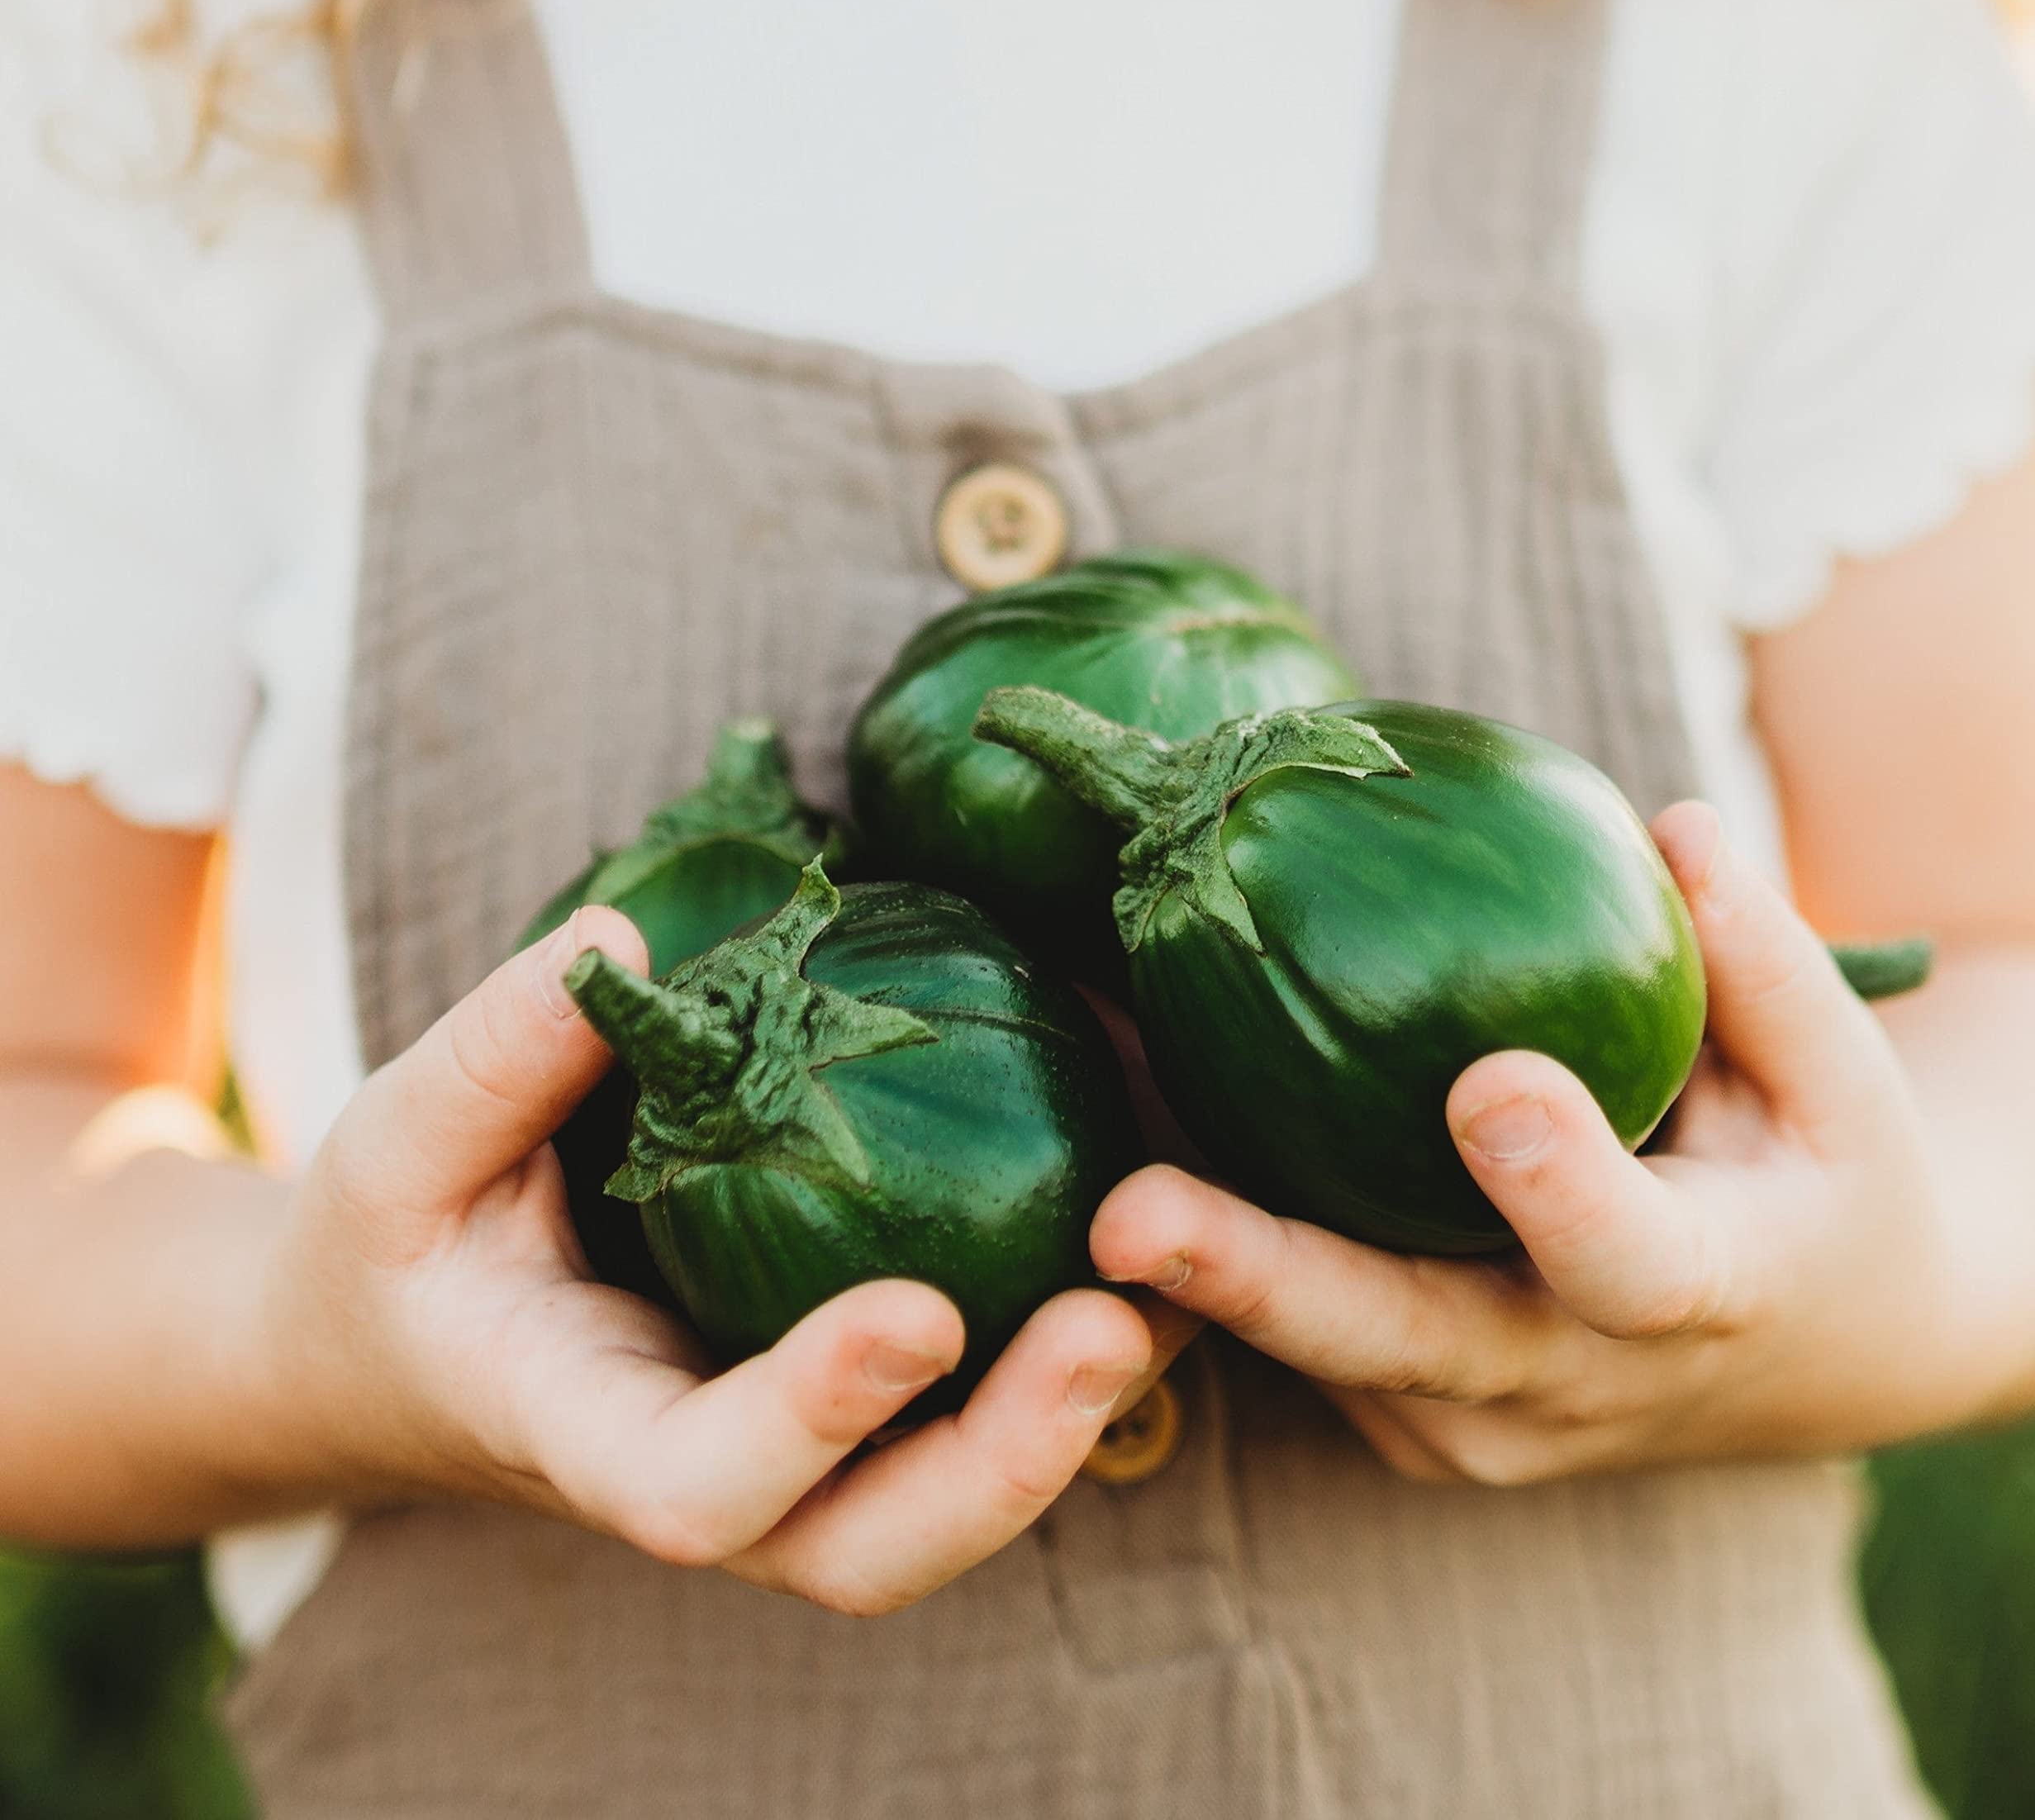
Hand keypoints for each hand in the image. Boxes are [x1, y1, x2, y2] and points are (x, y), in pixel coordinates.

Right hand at [258, 911, 1169, 1612]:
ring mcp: (790, 1449)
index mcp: (583, 1430)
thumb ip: (493, 1058)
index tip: (919, 1314)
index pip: (696, 1486)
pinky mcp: (843, 1388)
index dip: (811, 1420)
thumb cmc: (401, 1241)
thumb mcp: (398, 1144)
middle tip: (1119, 1330)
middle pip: (868, 1545)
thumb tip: (615, 944)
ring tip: (1182, 1277)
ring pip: (946, 1493)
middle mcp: (709, 1469)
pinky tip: (1155, 1216)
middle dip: (1004, 1465)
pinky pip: (969, 1393)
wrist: (407, 1334)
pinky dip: (1066, 1337)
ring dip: (1075, 1411)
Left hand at [1091, 803, 2001, 1484]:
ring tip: (1066, 1115)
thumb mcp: (1843, 1077)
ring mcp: (1472, 1419)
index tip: (1492, 1089)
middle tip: (1123, 1220)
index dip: (1563, 1190)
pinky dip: (1203, 1239)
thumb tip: (1672, 826)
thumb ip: (1763, 961)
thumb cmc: (1825, 1178)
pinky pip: (1294, 1332)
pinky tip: (1114, 1108)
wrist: (1822, 1348)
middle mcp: (1571, 1388)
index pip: (1633, 1262)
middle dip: (1254, 1285)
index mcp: (1705, 1301)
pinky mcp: (1402, 1408)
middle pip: (1401, 1341)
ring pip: (1311, 1345)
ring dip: (1178, 1251)